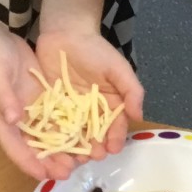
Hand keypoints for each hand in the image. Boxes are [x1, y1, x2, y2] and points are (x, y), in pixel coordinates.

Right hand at [0, 27, 66, 181]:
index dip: (29, 163)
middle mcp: (17, 119)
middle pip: (34, 147)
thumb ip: (3, 97)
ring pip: (48, 135)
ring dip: (62, 148)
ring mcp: (31, 109)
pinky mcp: (42, 97)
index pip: (15, 148)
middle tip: (69, 172)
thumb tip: (13, 119)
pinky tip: (84, 134)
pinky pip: (56, 116)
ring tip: (80, 159)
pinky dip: (68, 127)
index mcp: (2, 119)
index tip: (44, 176)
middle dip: (50, 162)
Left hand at [34, 26, 143, 158]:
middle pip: (95, 134)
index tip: (113, 149)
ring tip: (75, 159)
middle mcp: (91, 110)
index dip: (115, 137)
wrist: (65, 33)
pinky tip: (55, 149)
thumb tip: (140, 115)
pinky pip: (54, 125)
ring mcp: (70, 110)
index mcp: (110, 102)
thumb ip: (131, 90)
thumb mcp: (118, 68)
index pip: (115, 124)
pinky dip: (55, 139)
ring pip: (74, 134)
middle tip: (93, 158)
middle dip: (96, 147)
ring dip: (76, 148)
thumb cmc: (95, 49)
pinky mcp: (52, 107)